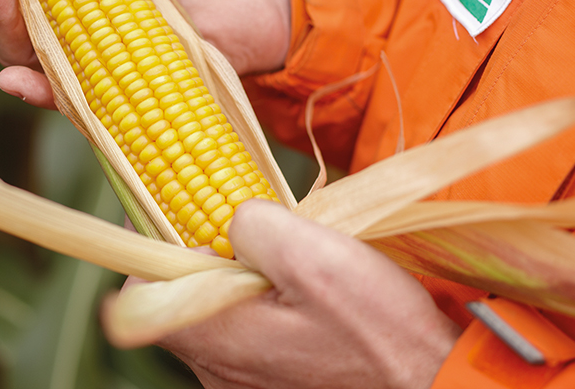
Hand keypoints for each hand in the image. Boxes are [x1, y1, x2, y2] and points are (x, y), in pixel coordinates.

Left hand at [155, 200, 461, 388]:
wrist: (435, 386)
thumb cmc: (377, 330)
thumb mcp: (311, 255)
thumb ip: (251, 224)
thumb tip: (230, 215)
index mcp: (213, 339)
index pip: (140, 287)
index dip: (148, 240)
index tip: (167, 204)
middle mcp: (217, 370)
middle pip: (180, 296)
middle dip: (200, 250)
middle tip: (235, 216)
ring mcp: (244, 382)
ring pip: (217, 313)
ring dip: (236, 275)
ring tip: (278, 250)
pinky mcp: (273, 384)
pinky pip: (247, 333)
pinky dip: (259, 301)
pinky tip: (297, 288)